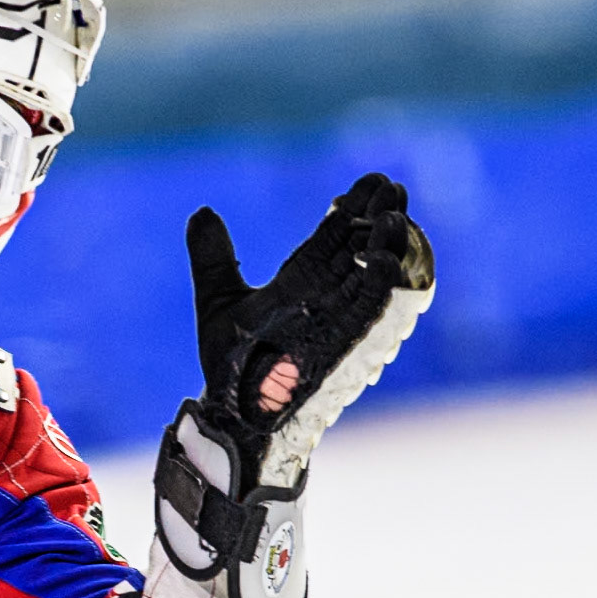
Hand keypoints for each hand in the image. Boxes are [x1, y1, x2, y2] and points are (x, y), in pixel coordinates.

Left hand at [186, 172, 433, 485]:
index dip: (349, 210)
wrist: (235, 414)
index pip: (333, 238)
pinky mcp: (350, 342)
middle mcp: (328, 299)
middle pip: (361, 247)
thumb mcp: (219, 300)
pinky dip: (386, 281)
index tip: (365, 183)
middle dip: (378, 215)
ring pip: (378, 273)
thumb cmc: (231, 368)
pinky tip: (385, 252)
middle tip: (390, 185)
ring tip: (394, 211)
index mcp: (302, 285)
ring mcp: (341, 319)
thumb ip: (213, 257)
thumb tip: (202, 211)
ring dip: (391, 243)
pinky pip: (378, 309)